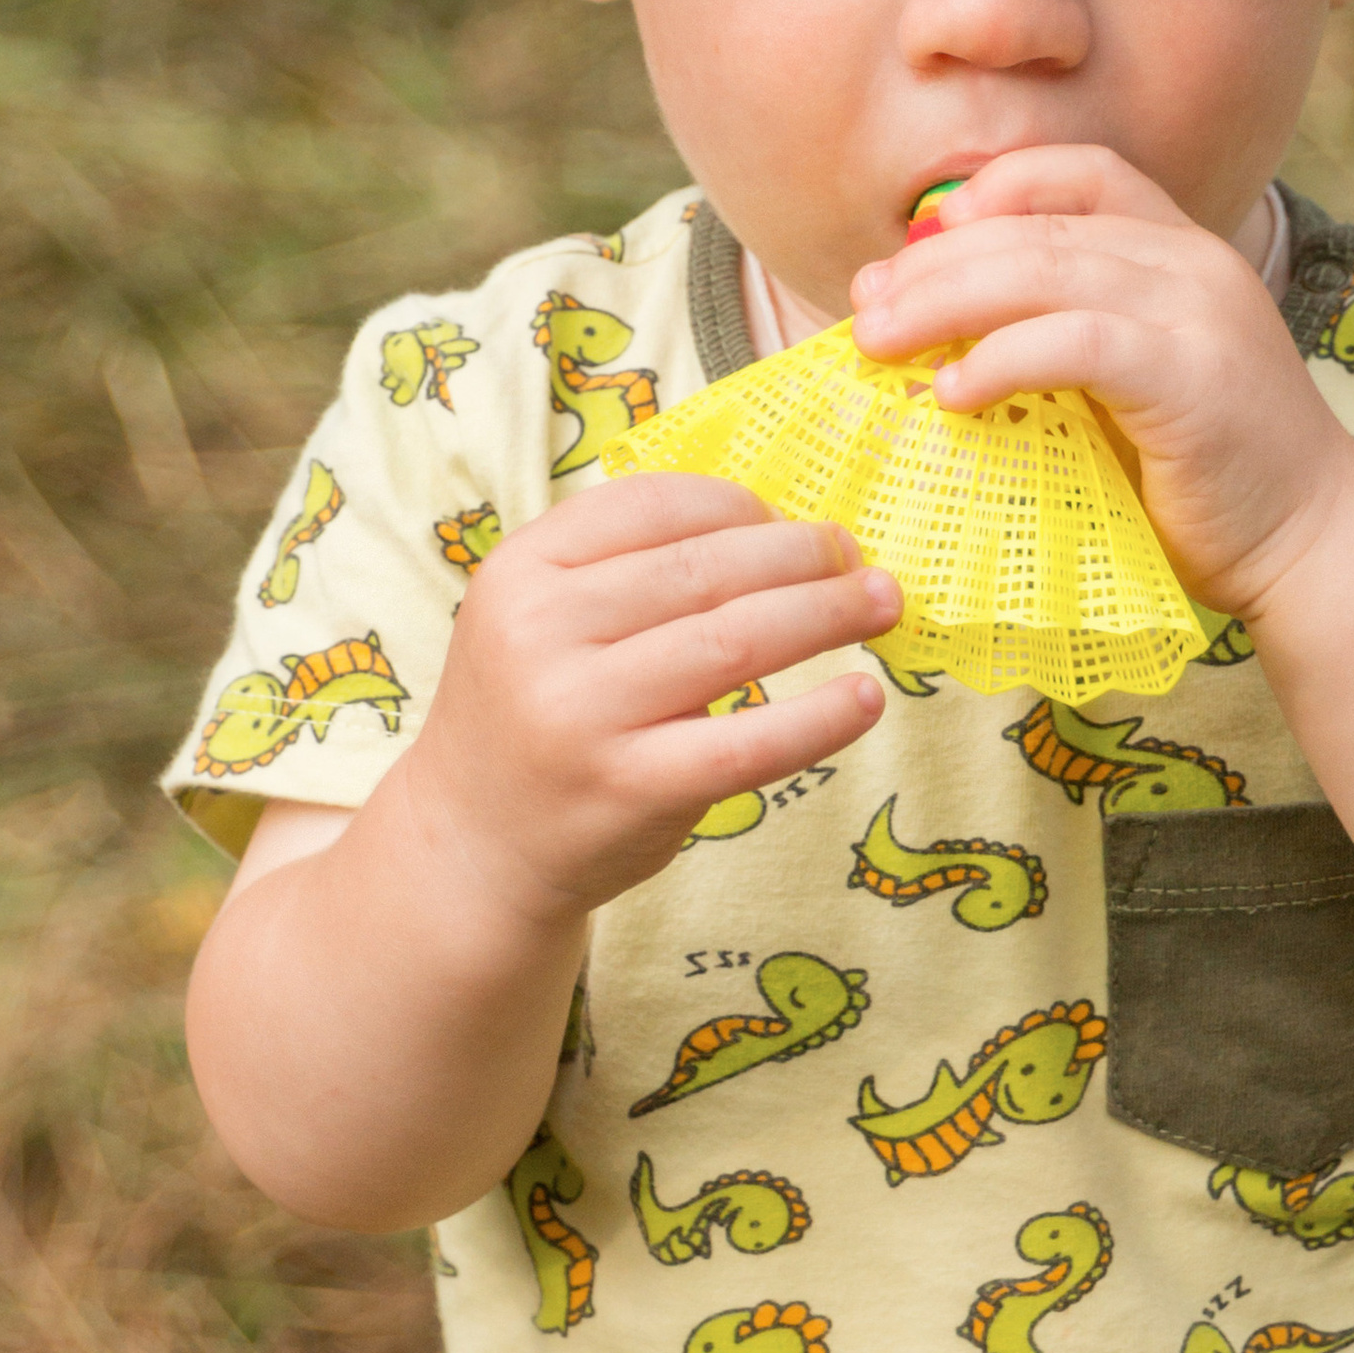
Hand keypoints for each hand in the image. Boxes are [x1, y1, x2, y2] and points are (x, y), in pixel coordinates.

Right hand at [402, 474, 899, 924]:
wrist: (472, 848)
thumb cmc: (538, 715)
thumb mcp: (543, 618)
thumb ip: (629, 569)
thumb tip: (781, 525)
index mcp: (522, 570)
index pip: (654, 505)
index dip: (743, 505)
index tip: (794, 519)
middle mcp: (541, 632)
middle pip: (707, 567)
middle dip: (802, 554)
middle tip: (858, 558)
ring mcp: (582, 713)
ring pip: (737, 640)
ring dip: (828, 614)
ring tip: (881, 604)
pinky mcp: (628, 788)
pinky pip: (748, 744)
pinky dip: (819, 719)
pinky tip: (865, 699)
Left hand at [846, 149, 1353, 622]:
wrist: (1313, 544)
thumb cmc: (1206, 480)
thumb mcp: (1129, 386)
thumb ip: (1057, 343)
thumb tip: (927, 328)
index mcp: (1183, 251)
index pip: (1079, 173)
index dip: (990, 191)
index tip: (919, 245)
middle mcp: (1195, 263)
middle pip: (1037, 225)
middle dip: (934, 262)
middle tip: (866, 308)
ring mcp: (1199, 313)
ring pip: (1044, 270)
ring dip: (943, 302)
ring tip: (878, 342)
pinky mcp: (1190, 376)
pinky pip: (1074, 341)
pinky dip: (1000, 359)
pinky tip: (952, 393)